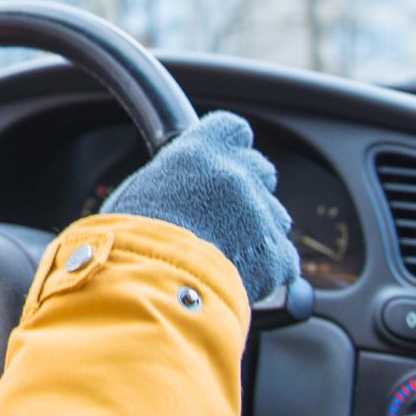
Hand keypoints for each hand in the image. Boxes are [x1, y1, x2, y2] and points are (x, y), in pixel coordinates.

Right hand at [101, 111, 299, 300]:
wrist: (150, 286)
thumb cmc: (131, 243)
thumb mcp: (140, 192)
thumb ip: (173, 180)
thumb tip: (174, 190)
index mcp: (200, 152)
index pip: (233, 129)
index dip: (230, 147)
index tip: (223, 162)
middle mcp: (235, 175)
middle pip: (262, 169)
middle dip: (249, 189)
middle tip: (225, 215)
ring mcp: (259, 214)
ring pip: (276, 215)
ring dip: (260, 230)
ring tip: (229, 253)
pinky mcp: (275, 254)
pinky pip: (283, 258)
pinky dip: (269, 269)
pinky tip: (242, 277)